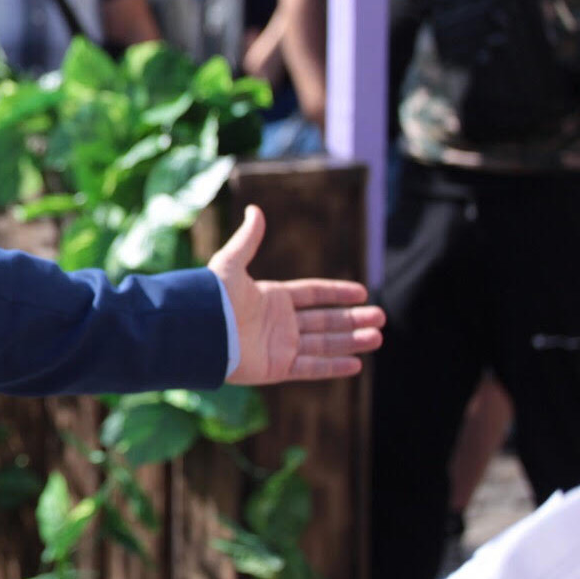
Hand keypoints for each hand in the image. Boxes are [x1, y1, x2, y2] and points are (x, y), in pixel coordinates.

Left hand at [207, 206, 384, 385]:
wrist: (199, 332)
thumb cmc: (213, 298)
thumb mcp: (231, 264)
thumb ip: (247, 240)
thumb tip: (255, 210)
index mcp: (272, 298)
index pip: (313, 294)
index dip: (336, 293)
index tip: (363, 292)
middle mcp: (279, 323)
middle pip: (324, 320)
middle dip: (352, 319)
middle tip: (380, 317)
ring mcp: (279, 346)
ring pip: (323, 343)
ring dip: (350, 341)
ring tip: (377, 337)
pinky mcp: (277, 368)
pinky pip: (311, 368)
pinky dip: (333, 366)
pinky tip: (357, 364)